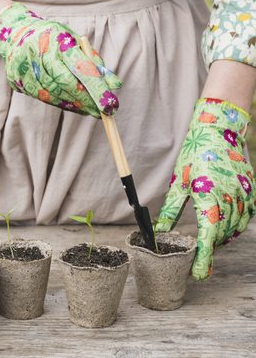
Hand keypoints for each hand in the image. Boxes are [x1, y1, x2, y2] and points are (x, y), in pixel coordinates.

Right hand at [0, 2, 121, 116]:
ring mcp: (25, 68)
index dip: (96, 88)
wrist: (17, 35)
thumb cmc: (54, 39)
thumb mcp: (76, 43)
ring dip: (74, 105)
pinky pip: (43, 97)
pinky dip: (61, 103)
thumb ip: (95, 63)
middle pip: (65, 83)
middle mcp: (39, 53)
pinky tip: (72, 105)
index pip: (80, 67)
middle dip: (86, 100)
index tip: (110, 105)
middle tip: (102, 112)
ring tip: (89, 110)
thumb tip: (114, 86)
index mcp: (57, 40)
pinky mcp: (17, 81)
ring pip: (54, 94)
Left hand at [156, 98, 253, 279]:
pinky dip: (233, 225)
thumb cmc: (196, 154)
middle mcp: (230, 200)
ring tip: (207, 237)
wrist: (220, 130)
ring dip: (221, 236)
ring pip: (234, 229)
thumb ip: (171, 209)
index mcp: (208, 197)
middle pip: (220, 236)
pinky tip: (222, 223)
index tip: (198, 274)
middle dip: (209, 247)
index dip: (203, 258)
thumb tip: (160, 230)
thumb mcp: (179, 181)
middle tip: (196, 255)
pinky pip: (244, 218)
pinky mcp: (252, 193)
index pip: (207, 237)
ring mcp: (245, 197)